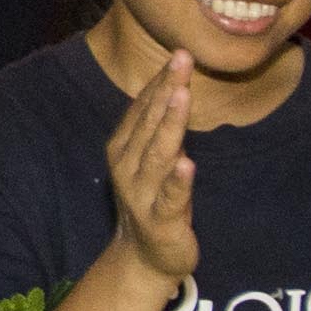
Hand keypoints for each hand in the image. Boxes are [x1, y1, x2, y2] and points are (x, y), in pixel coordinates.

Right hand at [107, 52, 199, 285]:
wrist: (145, 256)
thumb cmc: (153, 198)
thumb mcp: (152, 157)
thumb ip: (157, 125)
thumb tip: (173, 81)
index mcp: (123, 148)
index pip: (142, 108)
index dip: (159, 81)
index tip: (177, 54)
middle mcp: (127, 167)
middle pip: (149, 124)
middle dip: (166, 91)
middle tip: (181, 61)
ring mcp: (142, 194)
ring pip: (158, 155)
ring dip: (169, 125)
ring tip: (181, 97)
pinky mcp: (161, 220)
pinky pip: (170, 197)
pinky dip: (178, 180)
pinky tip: (187, 162)